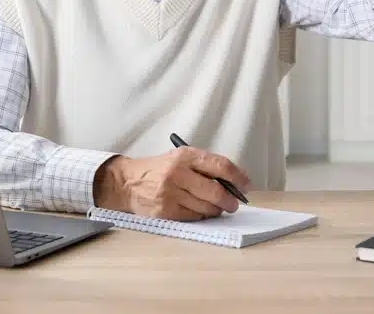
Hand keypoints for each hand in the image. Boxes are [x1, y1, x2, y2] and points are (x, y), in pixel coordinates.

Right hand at [93, 147, 251, 220]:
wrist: (127, 182)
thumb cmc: (157, 170)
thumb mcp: (179, 158)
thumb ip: (204, 166)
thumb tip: (233, 181)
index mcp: (184, 156)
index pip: (220, 165)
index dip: (238, 177)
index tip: (246, 185)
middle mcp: (178, 173)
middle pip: (216, 190)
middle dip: (231, 200)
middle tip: (234, 203)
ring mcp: (171, 193)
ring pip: (207, 207)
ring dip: (217, 209)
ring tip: (216, 207)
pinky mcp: (166, 211)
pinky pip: (195, 217)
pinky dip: (202, 215)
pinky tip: (200, 210)